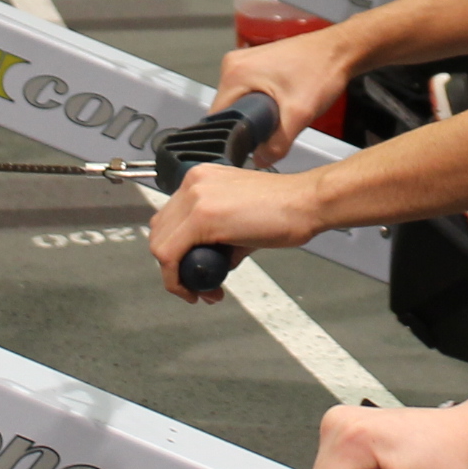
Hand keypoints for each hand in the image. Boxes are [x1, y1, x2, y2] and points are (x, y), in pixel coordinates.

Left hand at [148, 162, 327, 298]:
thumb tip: (210, 259)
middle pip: (160, 233)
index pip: (170, 219)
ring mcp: (195, 198)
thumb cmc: (285, 209)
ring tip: (202, 290)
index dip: (175, 251)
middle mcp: (193, 183)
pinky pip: (170, 255)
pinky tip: (197, 290)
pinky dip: (177, 280)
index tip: (190, 269)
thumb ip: (218, 236)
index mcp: (201, 178)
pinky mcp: (202, 217)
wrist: (306, 203)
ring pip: (160, 246)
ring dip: (176, 276)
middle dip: (174, 266)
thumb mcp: (240, 217)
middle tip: (196, 284)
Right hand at [216, 32, 356, 160]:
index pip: (217, 116)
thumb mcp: (299, 114)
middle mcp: (234, 64)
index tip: (246, 146)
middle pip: (226, 110)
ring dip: (254, 115)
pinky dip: (260, 104)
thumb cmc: (321, 69)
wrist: (339, 51)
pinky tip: (279, 106)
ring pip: (238, 102)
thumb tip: (260, 160)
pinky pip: (247, 92)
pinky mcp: (255, 64)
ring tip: (277, 117)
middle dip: (246, 125)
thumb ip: (277, 144)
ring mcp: (244, 62)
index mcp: (235, 73)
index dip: (229, 136)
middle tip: (271, 131)